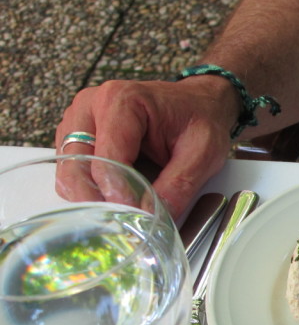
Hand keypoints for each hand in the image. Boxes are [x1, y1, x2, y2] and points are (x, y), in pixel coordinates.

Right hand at [57, 77, 236, 219]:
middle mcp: (91, 107)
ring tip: (123, 213)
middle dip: (97, 201)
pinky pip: (74, 173)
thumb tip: (153, 218)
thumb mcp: (203, 152)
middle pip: (75, 166)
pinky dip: (92, 191)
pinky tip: (117, 201)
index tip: (136, 216)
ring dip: (92, 198)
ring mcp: (80, 123)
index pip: (105, 157)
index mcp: (121, 101)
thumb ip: (178, 185)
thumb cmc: (200, 119)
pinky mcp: (80, 139)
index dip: (118, 193)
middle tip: (123, 223)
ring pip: (69, 172)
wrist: (200, 104)